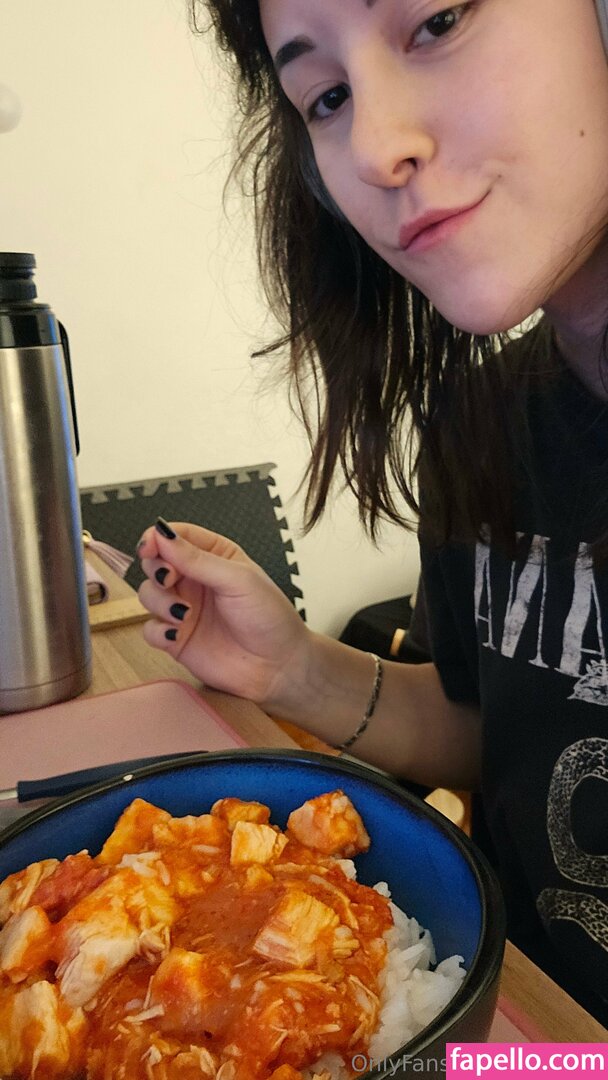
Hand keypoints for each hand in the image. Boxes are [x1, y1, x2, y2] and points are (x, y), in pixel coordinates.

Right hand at [137, 521, 310, 708]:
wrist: (278, 666)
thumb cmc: (269, 617)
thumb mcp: (238, 580)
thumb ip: (198, 559)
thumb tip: (162, 535)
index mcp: (214, 556)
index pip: (177, 536)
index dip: (158, 537)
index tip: (149, 547)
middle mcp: (195, 580)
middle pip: (156, 563)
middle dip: (156, 568)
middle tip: (169, 579)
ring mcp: (183, 609)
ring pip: (148, 594)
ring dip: (158, 600)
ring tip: (183, 614)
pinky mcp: (176, 639)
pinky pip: (150, 629)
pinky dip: (157, 630)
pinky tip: (176, 633)